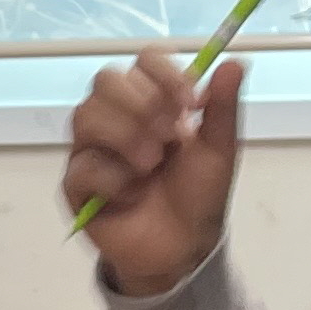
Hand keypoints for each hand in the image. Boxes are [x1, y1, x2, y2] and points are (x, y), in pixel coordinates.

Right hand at [63, 50, 243, 300]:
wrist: (183, 248)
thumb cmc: (197, 196)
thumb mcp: (219, 150)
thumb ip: (223, 107)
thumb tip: (234, 62)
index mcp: (150, 101)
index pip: (143, 61)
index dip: (164, 74)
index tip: (191, 103)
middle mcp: (114, 117)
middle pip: (106, 80)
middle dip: (141, 105)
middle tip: (170, 137)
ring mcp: (90, 149)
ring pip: (86, 116)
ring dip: (126, 136)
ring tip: (152, 165)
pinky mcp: (75, 185)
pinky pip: (83, 166)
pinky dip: (114, 179)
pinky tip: (133, 195)